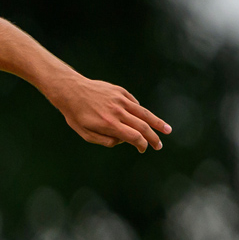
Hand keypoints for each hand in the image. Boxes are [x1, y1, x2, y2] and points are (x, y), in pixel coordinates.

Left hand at [48, 74, 170, 151]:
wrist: (70, 90)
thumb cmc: (76, 115)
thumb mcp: (85, 133)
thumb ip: (105, 140)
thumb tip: (123, 141)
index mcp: (109, 124)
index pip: (133, 137)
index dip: (141, 144)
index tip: (143, 149)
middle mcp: (117, 112)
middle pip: (142, 126)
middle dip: (153, 138)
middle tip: (159, 146)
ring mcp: (120, 100)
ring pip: (144, 113)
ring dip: (157, 123)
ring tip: (167, 130)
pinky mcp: (120, 92)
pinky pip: (134, 104)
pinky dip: (139, 112)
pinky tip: (141, 118)